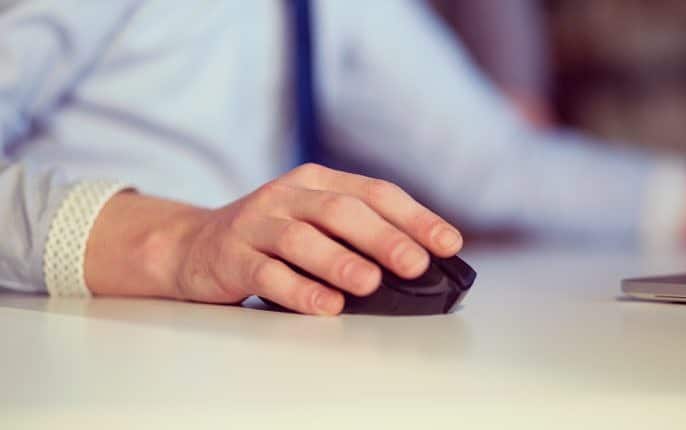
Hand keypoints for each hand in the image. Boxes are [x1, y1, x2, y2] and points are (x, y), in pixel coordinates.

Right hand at [85, 164, 462, 314]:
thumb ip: (356, 233)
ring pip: (302, 239)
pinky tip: (326, 306)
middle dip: (383, 238)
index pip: (374, 192)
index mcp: (317, 181)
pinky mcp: (232, 256)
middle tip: (414, 264)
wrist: (193, 245)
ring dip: (340, 262)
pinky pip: (267, 273)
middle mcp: (288, 196)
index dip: (415, 217)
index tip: (448, 244)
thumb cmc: (270, 236)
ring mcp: (257, 224)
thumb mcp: (313, 221)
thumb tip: (418, 261)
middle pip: (341, 211)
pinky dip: (299, 290)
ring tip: (370, 284)